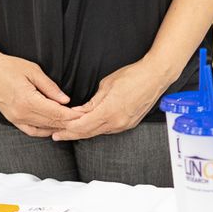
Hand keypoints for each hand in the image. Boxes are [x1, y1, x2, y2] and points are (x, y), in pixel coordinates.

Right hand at [0, 50, 77, 137]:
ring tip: (71, 124)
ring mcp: (16, 119)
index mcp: (28, 101)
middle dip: (69, 122)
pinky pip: (31, 131)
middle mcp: (22, 113)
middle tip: (82, 120)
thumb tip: (65, 100)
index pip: (56, 113)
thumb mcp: (33, 71)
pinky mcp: (12, 120)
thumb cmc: (9, 66)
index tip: (83, 114)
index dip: (72, 115)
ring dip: (58, 128)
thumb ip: (50, 88)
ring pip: (43, 129)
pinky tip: (53, 128)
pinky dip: (44, 131)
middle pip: (51, 123)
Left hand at [52, 59, 170, 140]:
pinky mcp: (129, 124)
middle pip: (88, 133)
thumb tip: (79, 112)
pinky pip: (109, 129)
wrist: (155, 76)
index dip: (67, 129)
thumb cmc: (133, 76)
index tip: (57, 130)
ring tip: (69, 131)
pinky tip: (89, 126)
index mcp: (109, 111)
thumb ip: (92, 102)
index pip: (82, 126)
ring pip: (98, 132)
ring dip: (83, 132)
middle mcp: (117, 122)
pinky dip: (96, 129)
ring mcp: (124, 124)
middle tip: (57, 135)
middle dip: (71, 134)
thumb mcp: (106, 85)